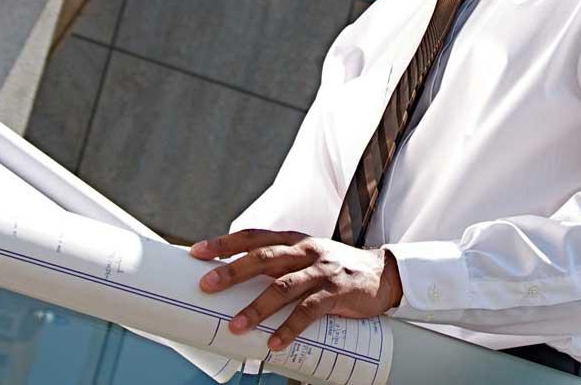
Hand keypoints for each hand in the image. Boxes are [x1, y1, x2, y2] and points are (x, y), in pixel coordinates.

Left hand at [190, 229, 403, 350]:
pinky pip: (310, 311)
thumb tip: (238, 282)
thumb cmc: (336, 270)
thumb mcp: (307, 259)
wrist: (383, 275)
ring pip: (284, 286)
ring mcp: (322, 270)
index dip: (224, 243)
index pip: (253, 237)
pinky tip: (275, 342)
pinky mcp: (338, 291)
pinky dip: (290, 327)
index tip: (196, 252)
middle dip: (232, 272)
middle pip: (262, 258)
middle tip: (206, 286)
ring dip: (257, 307)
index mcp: (294, 241)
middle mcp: (306, 251)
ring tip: (237, 326)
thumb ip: (278, 266)